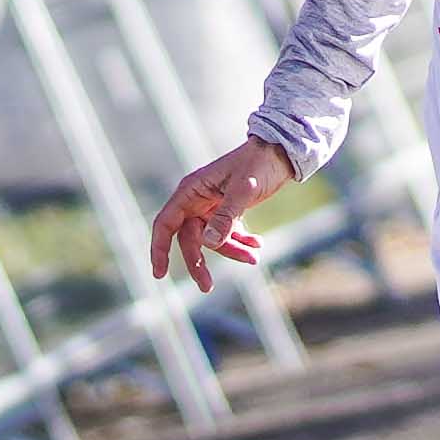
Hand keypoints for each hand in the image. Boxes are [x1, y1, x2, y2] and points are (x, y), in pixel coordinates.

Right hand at [151, 141, 299, 288]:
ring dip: (232, 250)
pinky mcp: (227, 210)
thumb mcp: (244, 190)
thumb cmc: (258, 164)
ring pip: (213, 239)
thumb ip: (226, 216)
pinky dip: (240, 241)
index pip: (166, 223)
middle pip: (190, 239)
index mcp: (191, 191)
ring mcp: (211, 206)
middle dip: (200, 263)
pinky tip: (256, 245)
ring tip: (254, 257)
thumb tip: (208, 243)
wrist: (279, 152)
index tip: (159, 273)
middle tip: (207, 287)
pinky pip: (227, 233)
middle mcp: (197, 200)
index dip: (159, 249)